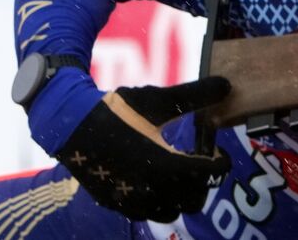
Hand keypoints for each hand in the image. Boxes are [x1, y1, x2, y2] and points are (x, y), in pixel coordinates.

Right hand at [56, 76, 230, 222]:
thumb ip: (197, 95)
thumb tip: (228, 84)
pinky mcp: (114, 203)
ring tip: (178, 173)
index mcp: (167, 166)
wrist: (69, 124)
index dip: (221, 162)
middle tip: (199, 161)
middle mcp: (150, 190)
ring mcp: (130, 201)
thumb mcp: (159, 99)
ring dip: (181, 196)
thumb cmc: (117, 110)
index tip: (218, 151)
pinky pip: (145, 213)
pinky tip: (153, 180)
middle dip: (203, 181)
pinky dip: (156, 202)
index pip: (211, 175)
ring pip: (170, 212)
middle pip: (195, 200)